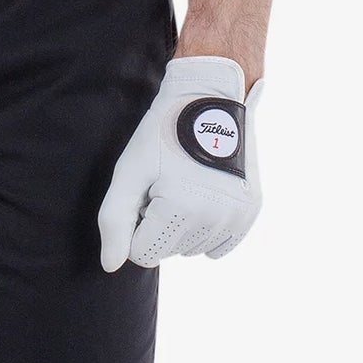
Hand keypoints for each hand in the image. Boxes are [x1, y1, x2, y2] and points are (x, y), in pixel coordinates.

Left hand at [97, 55, 264, 269]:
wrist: (211, 97)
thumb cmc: (163, 132)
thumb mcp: (130, 169)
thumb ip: (115, 219)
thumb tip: (111, 265)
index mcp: (180, 210)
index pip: (141, 253)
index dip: (135, 221)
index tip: (145, 190)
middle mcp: (214, 220)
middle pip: (168, 251)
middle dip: (159, 223)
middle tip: (165, 181)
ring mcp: (237, 217)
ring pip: (192, 248)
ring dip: (182, 225)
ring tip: (185, 181)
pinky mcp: (251, 212)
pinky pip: (219, 246)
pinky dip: (206, 229)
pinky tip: (203, 195)